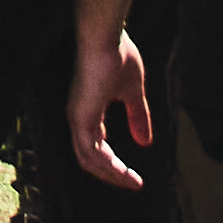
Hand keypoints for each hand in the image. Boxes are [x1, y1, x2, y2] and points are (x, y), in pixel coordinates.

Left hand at [73, 23, 155, 187]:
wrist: (106, 38)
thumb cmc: (117, 56)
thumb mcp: (133, 92)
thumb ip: (137, 116)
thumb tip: (145, 142)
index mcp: (89, 112)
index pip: (96, 148)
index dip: (114, 164)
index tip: (134, 176)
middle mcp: (79, 118)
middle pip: (90, 160)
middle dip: (113, 175)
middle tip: (134, 184)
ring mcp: (77, 118)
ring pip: (88, 160)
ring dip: (111, 174)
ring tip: (132, 181)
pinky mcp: (80, 116)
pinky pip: (89, 151)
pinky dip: (106, 165)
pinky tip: (123, 171)